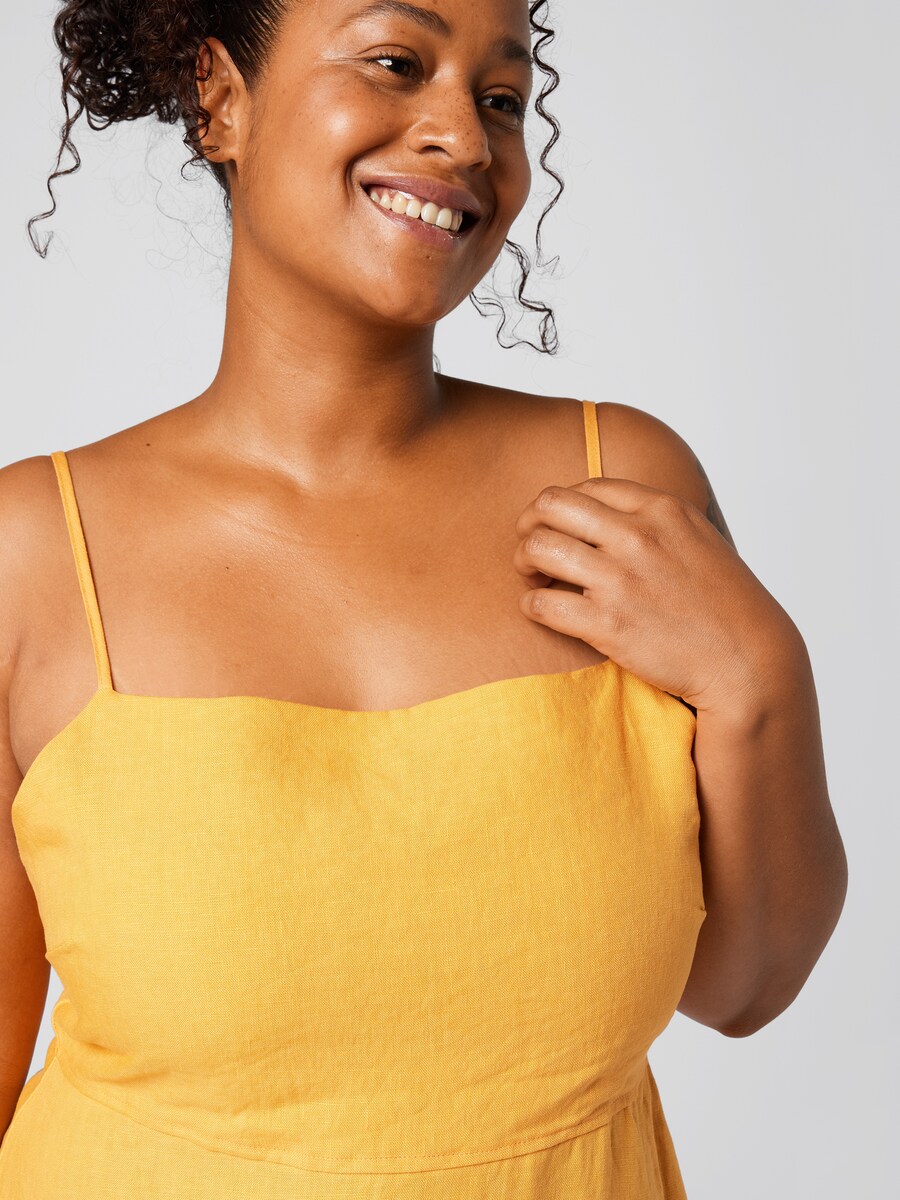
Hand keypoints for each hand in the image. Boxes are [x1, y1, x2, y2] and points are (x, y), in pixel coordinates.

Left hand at [513, 478, 799, 713]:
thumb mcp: (698, 539)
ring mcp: (621, 580)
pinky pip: (541, 604)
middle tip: (531, 550)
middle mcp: (638, 536)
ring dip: (524, 564)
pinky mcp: (607, 624)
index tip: (555, 527)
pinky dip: (531, 605)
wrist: (749, 661)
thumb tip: (613, 512)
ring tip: (534, 581)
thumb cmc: (726, 604)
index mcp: (660, 509)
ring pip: (537, 549)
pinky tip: (541, 610)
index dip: (560, 507)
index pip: (585, 486)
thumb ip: (656, 519)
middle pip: (550, 506)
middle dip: (529, 525)